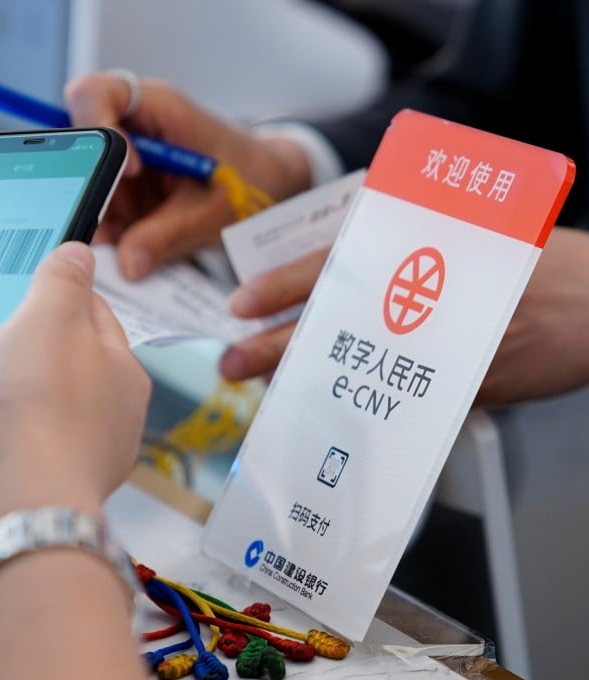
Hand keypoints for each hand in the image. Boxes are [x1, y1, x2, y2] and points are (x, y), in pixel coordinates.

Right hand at [0, 242, 150, 567]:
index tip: (23, 288)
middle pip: (65, 366)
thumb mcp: (51, 315)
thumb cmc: (38, 403)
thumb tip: (81, 254)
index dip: (60, 296)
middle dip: (27, 349)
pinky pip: (9, 452)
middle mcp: (108, 421)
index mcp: (124, 374)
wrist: (13, 503)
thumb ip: (64, 280)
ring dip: (2, 398)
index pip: (97, 317)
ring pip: (34, 411)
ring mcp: (72, 462)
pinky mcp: (34, 492)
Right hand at [64, 72, 311, 279]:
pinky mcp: (125, 198)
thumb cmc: (252, 181)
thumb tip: (127, 263)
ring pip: (85, 190)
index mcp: (156, 108)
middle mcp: (131, 132)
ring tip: (132, 247)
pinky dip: (112, 239)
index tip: (131, 169)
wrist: (270, 196)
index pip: (96, 94)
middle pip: (80, 149)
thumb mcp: (215, 210)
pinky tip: (134, 253)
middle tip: (112, 226)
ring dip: (101, 223)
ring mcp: (123, 167)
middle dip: (90, 190)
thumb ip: (169, 234)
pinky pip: (101, 216)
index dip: (98, 126)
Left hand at [218, 227, 588, 408]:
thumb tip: (340, 287)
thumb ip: (405, 256)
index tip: (241, 303)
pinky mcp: (468, 380)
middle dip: (274, 344)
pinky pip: (403, 399)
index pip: (334, 261)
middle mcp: (425, 287)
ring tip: (263, 391)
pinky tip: (331, 418)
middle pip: (331, 317)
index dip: (282, 284)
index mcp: (418, 242)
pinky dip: (366, 409)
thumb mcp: (464, 237)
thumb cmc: (531, 263)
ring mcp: (444, 336)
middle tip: (232, 361)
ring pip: (358, 361)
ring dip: (307, 378)